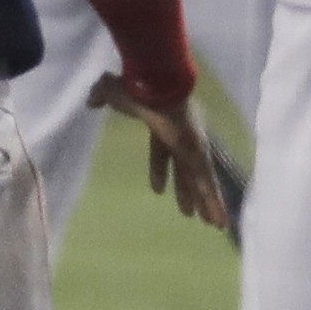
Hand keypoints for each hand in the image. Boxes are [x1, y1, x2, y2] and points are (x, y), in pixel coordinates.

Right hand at [93, 73, 231, 233]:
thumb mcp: (112, 92)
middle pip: (186, 172)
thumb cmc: (136, 89)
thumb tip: (91, 101)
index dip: (159, 171)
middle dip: (187, 192)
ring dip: (208, 204)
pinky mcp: (199, 154)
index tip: (158, 190)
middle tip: (189, 213)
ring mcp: (193, 147)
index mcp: (162, 125)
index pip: (161, 153)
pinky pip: (208, 184)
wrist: (157, 83)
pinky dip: (215, 203)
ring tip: (214, 225)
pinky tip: (219, 221)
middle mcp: (181, 139)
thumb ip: (102, 96)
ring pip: (202, 182)